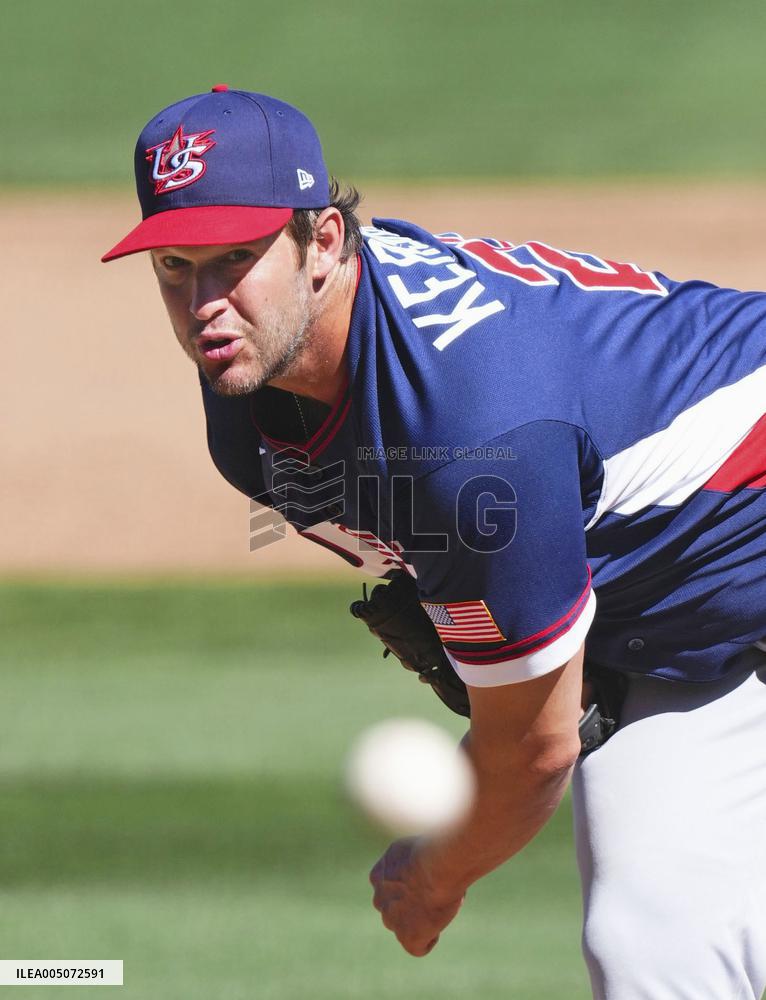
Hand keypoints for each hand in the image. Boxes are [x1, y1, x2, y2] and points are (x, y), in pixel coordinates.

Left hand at [369, 837, 464, 955]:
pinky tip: (438, 922)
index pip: (389, 889)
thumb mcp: (416, 847)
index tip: (425, 882)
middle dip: (410, 907)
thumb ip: (413, 862)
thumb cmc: (432, 850)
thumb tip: (423, 871)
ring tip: (438, 906)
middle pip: (394, 910)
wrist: (436, 864)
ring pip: (404, 928)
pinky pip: (417, 947)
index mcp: (379, 875)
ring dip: (419, 922)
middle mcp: (380, 898)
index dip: (409, 888)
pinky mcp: (407, 937)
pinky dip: (429, 939)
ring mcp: (391, 919)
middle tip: (433, 896)